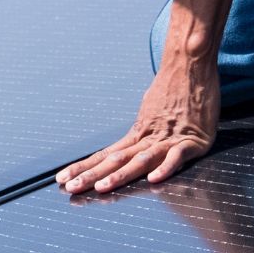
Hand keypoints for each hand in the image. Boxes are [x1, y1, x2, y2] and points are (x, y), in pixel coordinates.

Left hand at [58, 55, 218, 194]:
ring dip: (120, 175)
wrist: (191, 64)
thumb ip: (142, 129)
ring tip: (102, 187)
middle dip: (91, 176)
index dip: (84, 168)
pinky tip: (153, 179)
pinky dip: (165, 167)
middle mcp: (148, 137)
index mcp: (138, 132)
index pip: (105, 155)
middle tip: (70, 188)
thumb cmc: (173, 86)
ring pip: (140, 160)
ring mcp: (168, 138)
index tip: (62, 179)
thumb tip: (129, 142)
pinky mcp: (191, 141)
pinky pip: (176, 156)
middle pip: (116, 160)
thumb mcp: (150, 109)